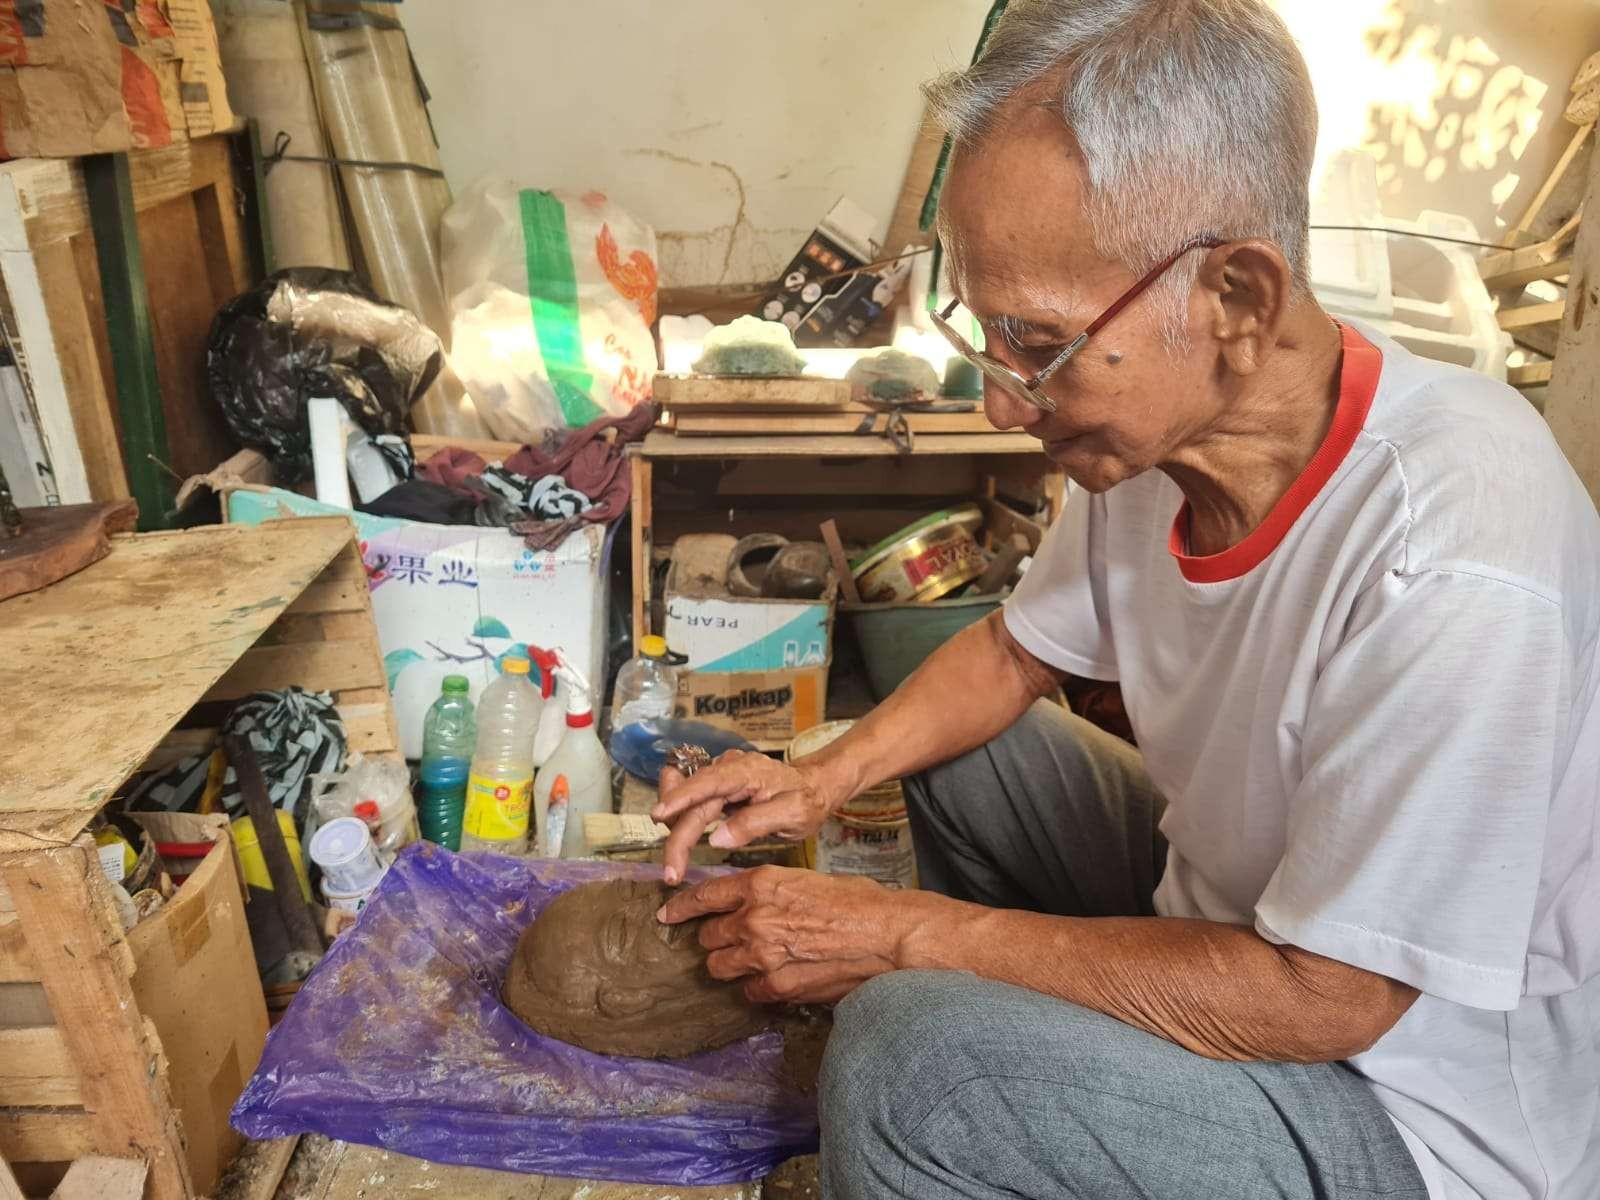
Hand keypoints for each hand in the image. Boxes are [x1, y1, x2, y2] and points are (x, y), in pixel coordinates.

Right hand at [651, 750, 838, 884]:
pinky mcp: (716, 786)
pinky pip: (690, 802)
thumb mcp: (793, 814)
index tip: (658, 816)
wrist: (814, 787)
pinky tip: (683, 842)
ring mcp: (719, 775)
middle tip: (672, 875)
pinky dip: (682, 821)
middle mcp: (727, 768)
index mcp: (746, 771)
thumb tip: (717, 839)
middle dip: (677, 838)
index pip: (706, 783)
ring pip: (685, 802)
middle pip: (691, 802)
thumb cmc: (807, 800)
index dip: (679, 799)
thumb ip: (756, 824)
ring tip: (677, 863)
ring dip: (675, 830)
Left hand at [657, 865, 940, 1003]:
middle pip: (708, 935)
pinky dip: (756, 986)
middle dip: (715, 938)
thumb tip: (754, 902)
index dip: (681, 907)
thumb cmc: (859, 903)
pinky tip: (776, 978)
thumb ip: (772, 891)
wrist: (889, 937)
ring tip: (750, 961)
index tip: (667, 914)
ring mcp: (763, 955)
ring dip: (729, 963)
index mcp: (762, 883)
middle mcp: (754, 917)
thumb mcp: (808, 880)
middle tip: (728, 941)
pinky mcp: (777, 986)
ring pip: (719, 966)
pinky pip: (747, 990)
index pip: (704, 895)